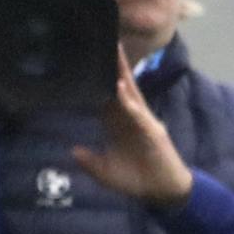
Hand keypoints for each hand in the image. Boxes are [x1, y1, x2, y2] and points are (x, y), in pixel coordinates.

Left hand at [71, 45, 193, 207]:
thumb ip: (89, 160)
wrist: (160, 193)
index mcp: (118, 124)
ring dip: (122, 74)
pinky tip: (120, 89)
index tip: (88, 59)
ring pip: (131, 93)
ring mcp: (143, 123)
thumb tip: (72, 149)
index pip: (104, 96)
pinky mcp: (152, 132)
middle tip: (106, 40)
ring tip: (115, 53)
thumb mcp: (104, 171)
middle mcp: (130, 118)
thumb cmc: (136, 180)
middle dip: (113, 65)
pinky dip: (129, 102)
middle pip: (120, 86)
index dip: (97, 78)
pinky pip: (138, 114)